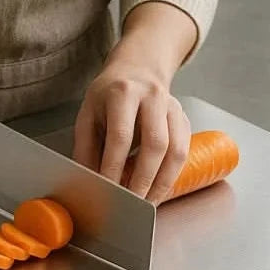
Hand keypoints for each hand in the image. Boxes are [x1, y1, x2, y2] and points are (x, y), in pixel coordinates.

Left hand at [72, 1, 196, 203]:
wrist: (138, 68)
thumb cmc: (108, 94)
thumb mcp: (88, 112)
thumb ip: (86, 146)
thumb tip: (87, 181)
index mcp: (122, 92)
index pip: (121, 135)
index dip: (115, 165)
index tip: (109, 188)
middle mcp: (152, 96)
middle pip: (155, 143)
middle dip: (144, 179)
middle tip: (132, 202)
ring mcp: (172, 106)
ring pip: (176, 149)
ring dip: (162, 182)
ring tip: (147, 201)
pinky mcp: (184, 117)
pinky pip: (184, 150)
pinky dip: (172, 174)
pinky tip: (158, 187)